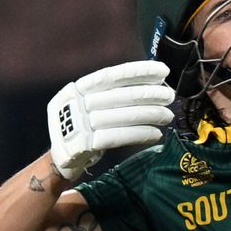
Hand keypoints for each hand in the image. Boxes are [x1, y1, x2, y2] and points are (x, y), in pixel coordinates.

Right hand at [47, 61, 174, 179]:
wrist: (60, 159)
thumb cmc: (82, 127)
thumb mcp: (88, 104)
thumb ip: (111, 94)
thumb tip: (150, 83)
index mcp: (78, 88)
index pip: (112, 75)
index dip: (139, 71)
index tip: (162, 71)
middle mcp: (76, 103)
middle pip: (121, 96)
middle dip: (151, 94)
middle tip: (170, 95)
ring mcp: (78, 124)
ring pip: (123, 116)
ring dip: (151, 115)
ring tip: (168, 116)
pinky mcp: (84, 145)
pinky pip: (119, 136)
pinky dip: (141, 134)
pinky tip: (156, 134)